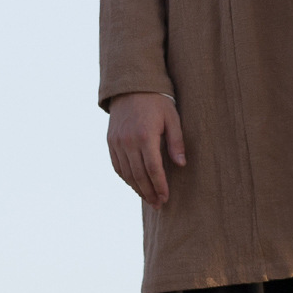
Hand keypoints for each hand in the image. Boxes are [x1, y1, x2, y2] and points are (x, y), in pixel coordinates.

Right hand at [107, 92, 185, 209]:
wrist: (131, 88)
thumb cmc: (157, 102)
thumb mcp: (172, 118)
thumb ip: (176, 142)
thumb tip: (181, 165)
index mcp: (145, 136)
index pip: (153, 169)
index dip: (160, 186)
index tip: (166, 198)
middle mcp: (128, 141)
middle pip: (139, 175)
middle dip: (149, 192)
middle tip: (158, 204)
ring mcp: (117, 142)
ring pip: (126, 173)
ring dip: (137, 188)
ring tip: (149, 199)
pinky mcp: (110, 142)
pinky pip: (117, 166)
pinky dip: (126, 178)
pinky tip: (135, 184)